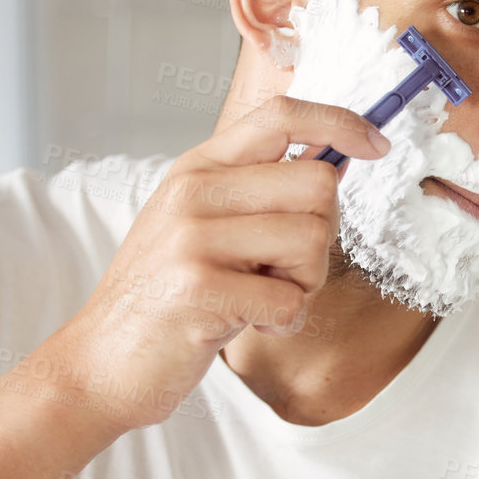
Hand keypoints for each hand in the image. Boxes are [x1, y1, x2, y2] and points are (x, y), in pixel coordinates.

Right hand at [25, 96, 389, 431]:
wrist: (102, 363)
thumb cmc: (166, 298)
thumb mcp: (203, 226)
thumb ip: (259, 192)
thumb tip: (338, 159)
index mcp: (198, 168)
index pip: (281, 115)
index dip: (340, 123)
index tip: (376, 145)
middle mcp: (193, 192)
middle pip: (317, 184)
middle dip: (321, 235)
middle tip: (283, 270)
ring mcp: (192, 237)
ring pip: (312, 240)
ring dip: (303, 284)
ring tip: (258, 299)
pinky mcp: (200, 288)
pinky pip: (291, 299)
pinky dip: (284, 322)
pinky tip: (248, 326)